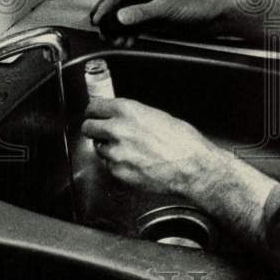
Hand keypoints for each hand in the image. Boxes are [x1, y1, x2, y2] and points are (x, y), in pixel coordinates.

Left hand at [81, 96, 216, 198]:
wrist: (192, 167)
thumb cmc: (182, 141)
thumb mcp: (157, 116)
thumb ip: (133, 116)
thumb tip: (120, 117)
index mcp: (127, 111)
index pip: (94, 107)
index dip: (94, 112)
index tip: (95, 115)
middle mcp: (117, 130)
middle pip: (88, 127)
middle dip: (95, 129)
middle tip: (103, 132)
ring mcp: (115, 153)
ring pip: (98, 148)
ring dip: (107, 147)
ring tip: (127, 150)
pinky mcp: (118, 172)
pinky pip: (108, 165)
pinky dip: (116, 164)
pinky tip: (133, 162)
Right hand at [90, 0, 231, 43]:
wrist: (220, 15)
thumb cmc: (200, 2)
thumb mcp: (168, 8)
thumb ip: (143, 13)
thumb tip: (120, 16)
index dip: (108, 3)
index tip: (98, 17)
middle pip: (120, 0)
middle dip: (109, 16)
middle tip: (100, 30)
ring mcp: (151, 2)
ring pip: (126, 13)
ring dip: (118, 27)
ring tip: (114, 39)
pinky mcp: (156, 16)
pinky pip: (136, 23)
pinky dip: (130, 32)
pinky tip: (127, 41)